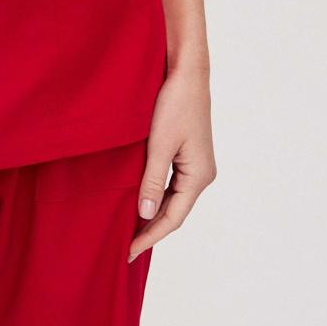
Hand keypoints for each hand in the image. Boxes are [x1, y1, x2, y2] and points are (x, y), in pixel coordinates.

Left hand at [128, 61, 215, 261]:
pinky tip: (141, 202)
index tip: (128, 252)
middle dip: (151, 230)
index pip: (173, 218)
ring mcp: (196, 165)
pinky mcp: (188, 155)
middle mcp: (202, 175)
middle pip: (175, 212)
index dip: (149, 237)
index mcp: (199, 176)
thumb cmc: (174, 104)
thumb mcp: (159, 144)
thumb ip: (152, 181)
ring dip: (153, 215)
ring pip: (173, 200)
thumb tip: (145, 214)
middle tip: (125, 249)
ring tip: (130, 232)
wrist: (187, 73)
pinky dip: (156, 197)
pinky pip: (172, 185)